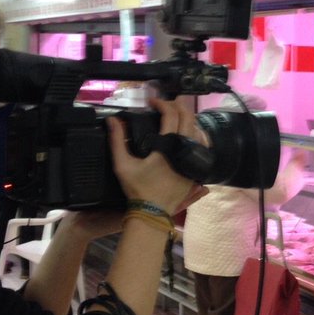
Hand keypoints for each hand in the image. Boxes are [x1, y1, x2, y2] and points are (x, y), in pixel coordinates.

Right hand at [107, 98, 202, 213]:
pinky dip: (195, 135)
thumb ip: (116, 140)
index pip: (171, 115)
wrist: (152, 212)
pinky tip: (186, 134)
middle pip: (189, 118)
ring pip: (198, 130)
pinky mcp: (196, 169)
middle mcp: (184, 150)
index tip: (152, 102)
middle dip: (177, 106)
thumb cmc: (137, 189)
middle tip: (165, 105)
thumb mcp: (122, 164)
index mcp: (167, 146)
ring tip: (174, 117)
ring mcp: (193, 160)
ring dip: (187, 119)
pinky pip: (202, 146)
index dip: (162, 103)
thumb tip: (112, 119)